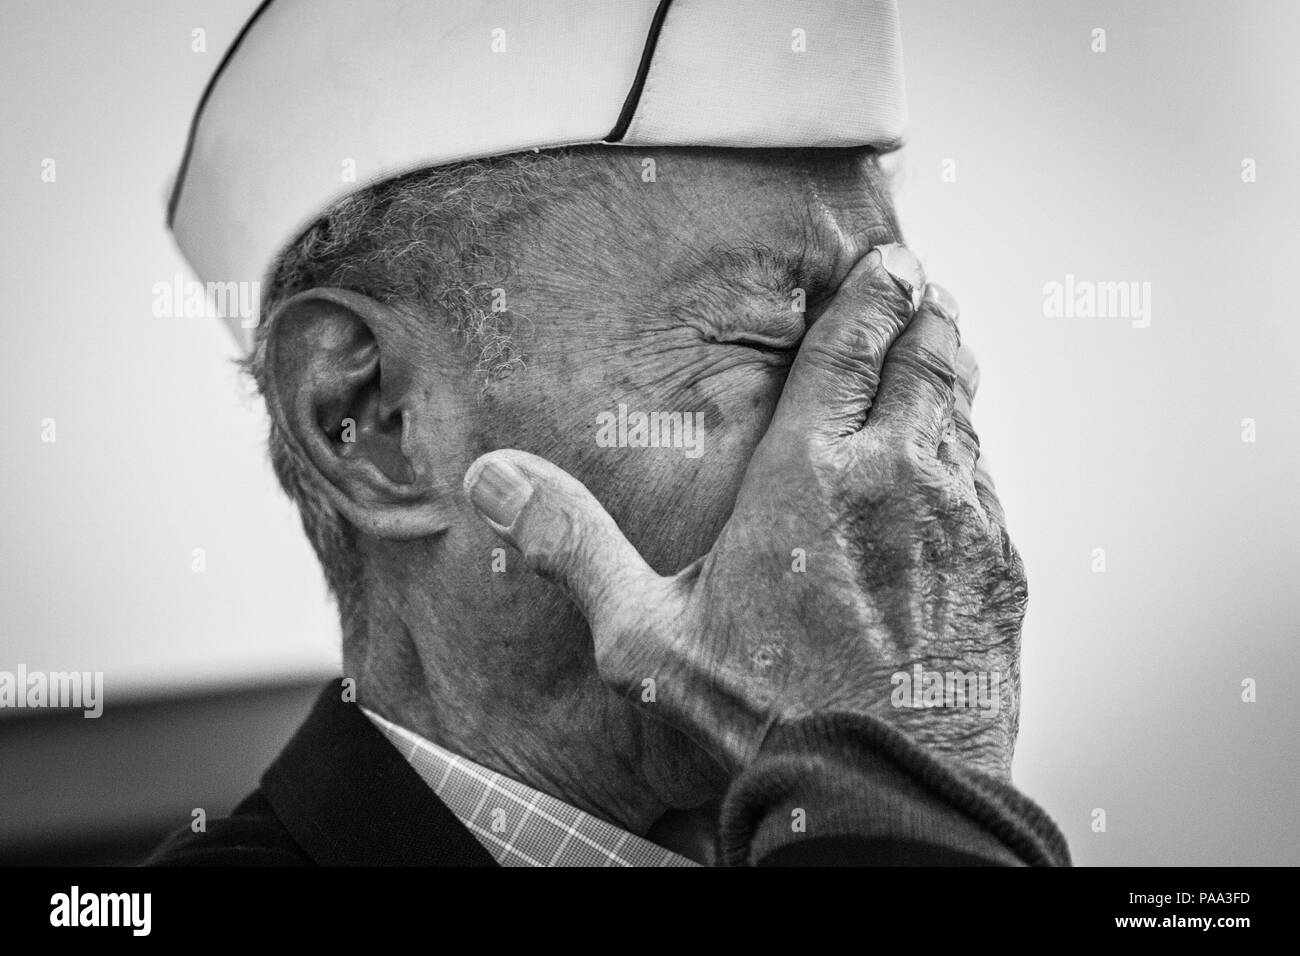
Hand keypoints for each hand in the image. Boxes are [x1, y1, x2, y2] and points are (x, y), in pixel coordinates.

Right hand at [464, 245, 1025, 780]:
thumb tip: (492, 479)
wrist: (882, 796)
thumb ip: (572, 545)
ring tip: (942, 348)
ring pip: (965, 416)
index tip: (889, 262)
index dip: (874, 293)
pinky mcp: (999, 571)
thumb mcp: (643, 636)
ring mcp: (960, 522)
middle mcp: (896, 478)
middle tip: (922, 288)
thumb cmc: (761, 718)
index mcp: (809, 473)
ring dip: (951, 376)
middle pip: (929, 358)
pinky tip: (955, 467)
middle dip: (926, 313)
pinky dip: (970, 459)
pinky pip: (988, 487)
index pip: (853, 346)